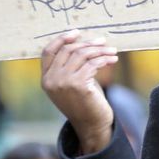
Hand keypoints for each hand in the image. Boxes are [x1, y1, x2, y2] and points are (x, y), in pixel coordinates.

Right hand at [41, 31, 117, 153]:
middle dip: (87, 43)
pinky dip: (105, 59)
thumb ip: (69, 66)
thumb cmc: (84, 102)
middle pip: (68, 50)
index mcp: (45, 79)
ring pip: (82, 55)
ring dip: (100, 51)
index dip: (61, 39)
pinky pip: (93, 64)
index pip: (47, 52)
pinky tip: (113, 60)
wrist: (92, 125)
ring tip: (112, 51)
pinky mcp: (78, 85)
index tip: (76, 32)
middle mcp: (51, 80)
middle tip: (103, 42)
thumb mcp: (70, 84)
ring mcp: (63, 82)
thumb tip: (83, 42)